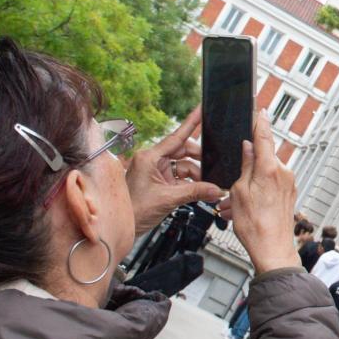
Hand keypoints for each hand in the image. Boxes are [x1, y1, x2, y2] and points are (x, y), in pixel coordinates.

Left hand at [127, 106, 224, 235]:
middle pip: (183, 152)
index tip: (201, 110)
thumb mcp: (168, 200)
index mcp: (149, 157)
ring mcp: (156, 172)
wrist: (122, 228)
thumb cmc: (133, 211)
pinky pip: (181, 179)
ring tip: (208, 187)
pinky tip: (202, 191)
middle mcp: (152, 161)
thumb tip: (216, 189)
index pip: (176, 137)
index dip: (191, 123)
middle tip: (215, 167)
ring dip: (197, 176)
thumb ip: (195, 192)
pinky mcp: (160, 184)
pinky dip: (192, 185)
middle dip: (199, 160)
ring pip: (184, 167)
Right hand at [218, 108, 298, 273]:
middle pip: (262, 157)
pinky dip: (256, 192)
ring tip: (234, 204)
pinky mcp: (289, 194)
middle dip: (245, 167)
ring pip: (263, 174)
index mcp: (269, 168)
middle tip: (232, 184)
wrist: (273, 250)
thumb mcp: (239, 192)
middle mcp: (283, 173)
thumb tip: (248, 147)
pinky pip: (270, 185)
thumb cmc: (255, 226)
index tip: (259, 110)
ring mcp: (288, 184)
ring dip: (248, 184)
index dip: (259, 121)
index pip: (264, 135)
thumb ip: (245, 165)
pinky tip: (244, 207)